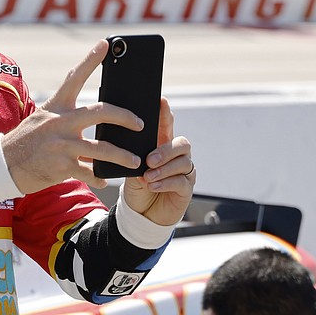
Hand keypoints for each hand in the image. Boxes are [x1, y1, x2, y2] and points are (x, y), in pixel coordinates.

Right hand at [2, 39, 143, 193]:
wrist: (4, 165)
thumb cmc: (28, 140)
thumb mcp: (42, 118)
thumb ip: (66, 113)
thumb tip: (96, 113)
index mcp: (56, 106)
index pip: (75, 77)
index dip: (90, 59)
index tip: (106, 43)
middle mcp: (60, 122)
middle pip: (100, 112)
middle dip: (125, 117)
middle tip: (140, 123)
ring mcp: (61, 145)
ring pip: (102, 148)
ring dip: (122, 156)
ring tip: (135, 160)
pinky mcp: (61, 166)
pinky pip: (90, 172)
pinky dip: (100, 177)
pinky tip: (106, 180)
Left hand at [122, 98, 194, 225]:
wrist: (139, 213)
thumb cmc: (136, 187)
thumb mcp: (131, 168)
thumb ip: (133, 154)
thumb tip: (128, 145)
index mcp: (161, 145)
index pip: (166, 125)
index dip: (165, 113)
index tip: (161, 101)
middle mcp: (176, 156)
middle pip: (181, 143)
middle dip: (166, 150)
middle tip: (149, 159)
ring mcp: (184, 172)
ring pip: (183, 163)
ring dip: (163, 169)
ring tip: (147, 177)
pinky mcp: (186, 189)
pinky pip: (181, 181)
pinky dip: (165, 182)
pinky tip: (153, 185)